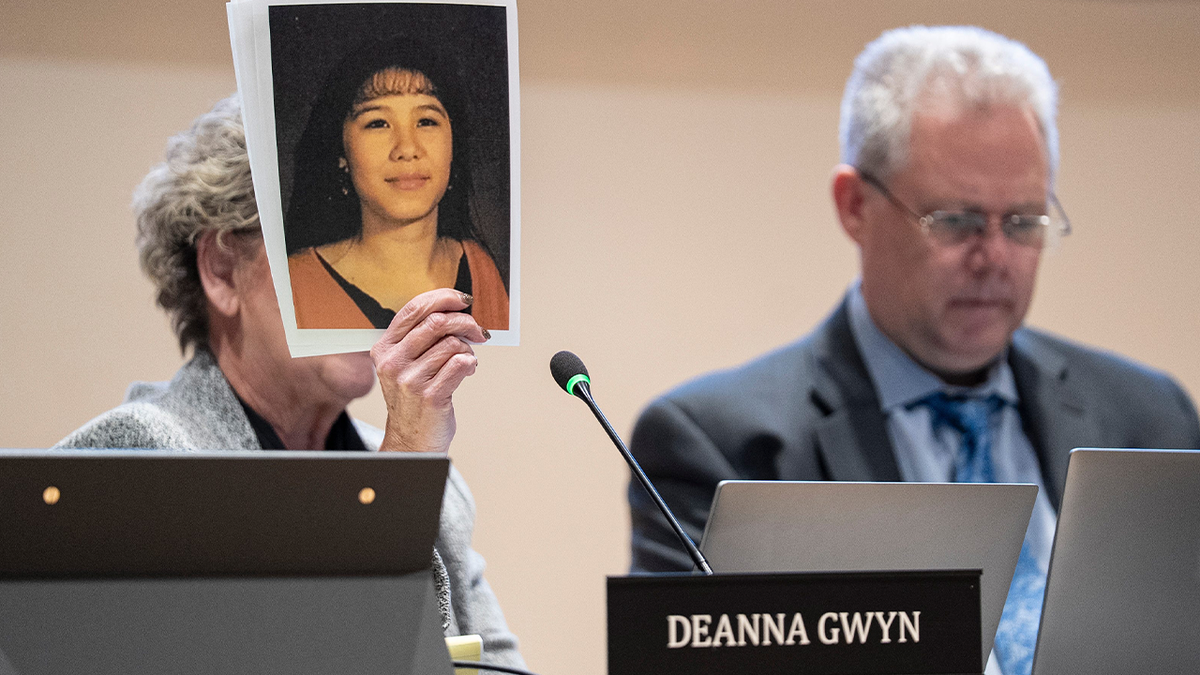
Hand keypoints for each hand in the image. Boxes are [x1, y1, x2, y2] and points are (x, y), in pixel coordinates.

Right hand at [371, 289, 489, 452]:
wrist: (411, 441)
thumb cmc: (413, 399)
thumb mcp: (405, 364)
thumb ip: (421, 337)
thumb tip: (455, 310)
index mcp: (385, 347)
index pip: (414, 309)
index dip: (443, 298)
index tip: (463, 300)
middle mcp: (393, 362)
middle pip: (437, 322)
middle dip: (465, 322)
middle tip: (478, 331)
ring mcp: (409, 380)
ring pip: (452, 344)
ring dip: (468, 349)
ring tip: (467, 360)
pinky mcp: (429, 395)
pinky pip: (460, 364)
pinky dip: (470, 364)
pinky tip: (468, 370)